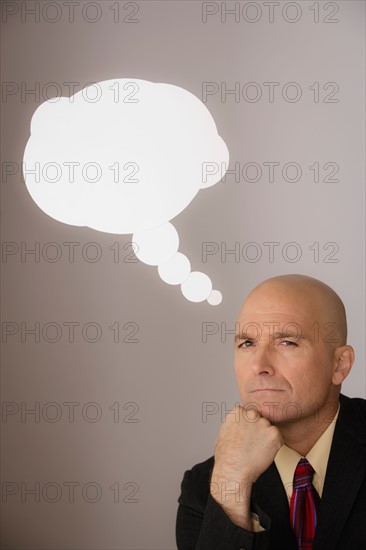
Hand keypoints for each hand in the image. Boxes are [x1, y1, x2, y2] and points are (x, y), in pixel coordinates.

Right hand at [210, 404, 282, 528]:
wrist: (234, 470)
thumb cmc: (226, 456)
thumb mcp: (223, 434)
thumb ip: (233, 426)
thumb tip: (236, 427)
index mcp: (237, 412)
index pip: (248, 414)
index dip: (248, 426)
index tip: (246, 435)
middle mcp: (251, 414)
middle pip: (259, 419)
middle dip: (258, 429)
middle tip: (253, 443)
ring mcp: (263, 423)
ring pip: (269, 429)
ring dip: (266, 438)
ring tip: (257, 450)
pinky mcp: (274, 434)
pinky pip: (278, 438)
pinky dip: (274, 446)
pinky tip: (264, 453)